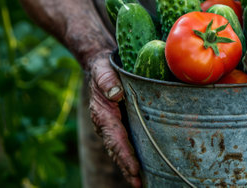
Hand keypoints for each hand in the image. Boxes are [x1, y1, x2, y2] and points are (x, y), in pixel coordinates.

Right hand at [88, 50, 140, 186]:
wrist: (101, 69)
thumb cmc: (103, 70)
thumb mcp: (103, 71)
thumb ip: (107, 80)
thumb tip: (116, 93)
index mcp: (103, 115)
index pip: (115, 138)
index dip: (124, 154)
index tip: (134, 168)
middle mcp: (107, 125)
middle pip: (117, 151)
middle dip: (127, 168)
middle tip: (140, 184)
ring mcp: (114, 128)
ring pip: (122, 151)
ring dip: (131, 167)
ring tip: (144, 183)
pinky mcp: (122, 126)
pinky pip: (127, 144)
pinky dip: (133, 157)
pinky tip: (146, 168)